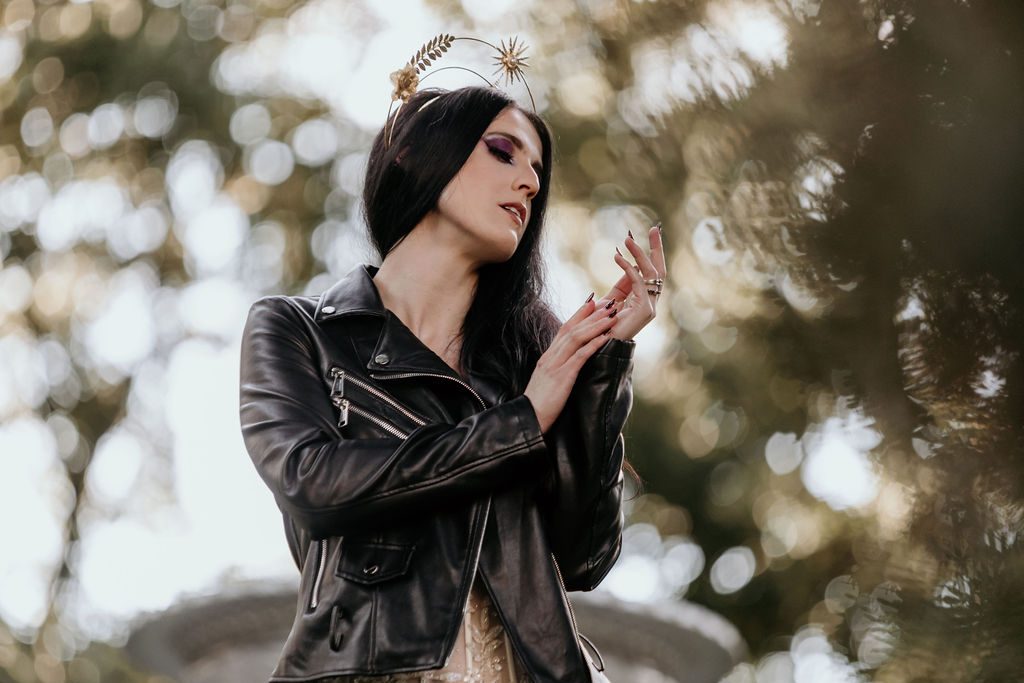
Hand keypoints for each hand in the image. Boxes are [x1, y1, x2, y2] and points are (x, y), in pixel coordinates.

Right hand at [524, 295, 618, 432]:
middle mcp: (550, 357)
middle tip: (608, 304)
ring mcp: (555, 365)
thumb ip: (556, 371)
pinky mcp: (562, 376)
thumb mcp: (546, 383)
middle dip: (591, 315)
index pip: (563, 330)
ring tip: (612, 316)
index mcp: (547, 358)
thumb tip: (568, 366)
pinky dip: (594, 344)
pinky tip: (606, 337)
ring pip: (577, 338)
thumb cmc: (537, 405)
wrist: (527, 419)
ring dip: (596, 325)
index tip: (591, 303)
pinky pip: (580, 356)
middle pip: (571, 329)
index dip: (578, 315)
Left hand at [600, 224, 666, 340]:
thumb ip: (622, 283)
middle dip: (656, 248)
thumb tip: (626, 261)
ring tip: (628, 239)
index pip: (652, 273)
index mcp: (644, 300)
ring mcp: (650, 307)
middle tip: (654, 228)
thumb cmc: (603, 327)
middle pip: (658, 270)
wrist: (600, 348)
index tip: (649, 235)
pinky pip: (638, 283)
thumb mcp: (612, 299)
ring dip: (639, 254)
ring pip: (650, 273)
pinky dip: (629, 268)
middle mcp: (651, 303)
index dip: (650, 254)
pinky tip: (618, 257)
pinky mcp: (644, 310)